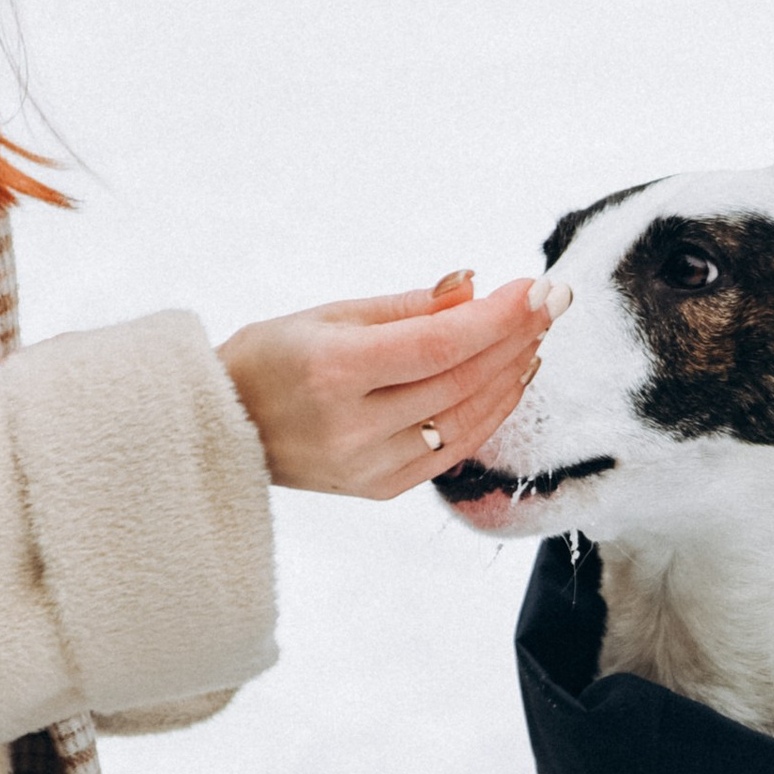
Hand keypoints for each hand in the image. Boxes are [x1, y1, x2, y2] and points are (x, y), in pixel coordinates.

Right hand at [219, 269, 564, 499]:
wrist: (220, 429)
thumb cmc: (270, 358)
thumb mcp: (328, 315)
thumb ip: (407, 306)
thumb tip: (473, 286)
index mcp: (334, 370)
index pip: (441, 343)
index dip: (498, 316)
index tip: (540, 289)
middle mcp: (353, 425)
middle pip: (460, 379)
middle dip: (516, 338)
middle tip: (553, 304)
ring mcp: (368, 464)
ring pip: (466, 419)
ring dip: (510, 376)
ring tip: (535, 339)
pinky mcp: (379, 488)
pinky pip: (452, 450)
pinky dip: (488, 414)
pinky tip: (510, 381)